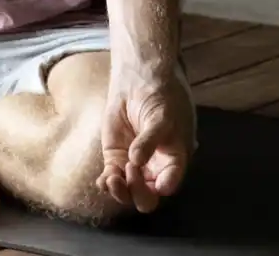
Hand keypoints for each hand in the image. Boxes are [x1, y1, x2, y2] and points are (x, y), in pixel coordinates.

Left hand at [97, 73, 193, 212]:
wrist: (140, 81)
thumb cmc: (160, 98)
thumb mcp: (161, 117)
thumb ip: (150, 140)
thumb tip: (136, 161)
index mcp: (174, 161)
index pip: (170, 183)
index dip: (163, 187)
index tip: (156, 183)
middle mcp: (155, 169)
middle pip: (148, 196)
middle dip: (140, 193)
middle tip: (131, 172)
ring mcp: (134, 165)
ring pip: (128, 192)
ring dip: (121, 192)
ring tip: (113, 179)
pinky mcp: (115, 159)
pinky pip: (112, 178)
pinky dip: (107, 184)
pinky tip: (104, 180)